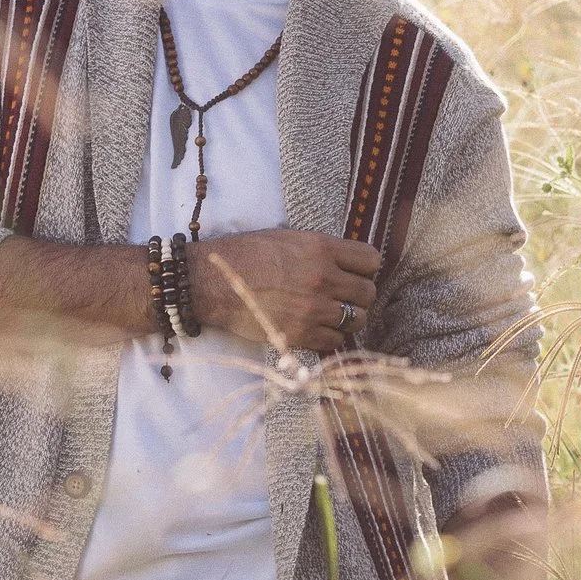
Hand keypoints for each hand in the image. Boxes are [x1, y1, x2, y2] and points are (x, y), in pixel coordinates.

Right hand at [186, 229, 380, 352]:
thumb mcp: (288, 238)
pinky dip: (330, 337)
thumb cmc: (245, 255)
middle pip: (368, 293)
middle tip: (343, 297)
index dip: (365, 269)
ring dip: (347, 318)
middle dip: (359, 296)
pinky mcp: (299, 333)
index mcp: (320, 248)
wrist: (210, 282)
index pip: (371, 260)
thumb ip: (321, 250)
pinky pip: (335, 341)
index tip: (355, 274)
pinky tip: (316, 329)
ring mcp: (312, 308)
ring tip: (332, 315)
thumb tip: (348, 264)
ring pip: (356, 319)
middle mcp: (321, 277)